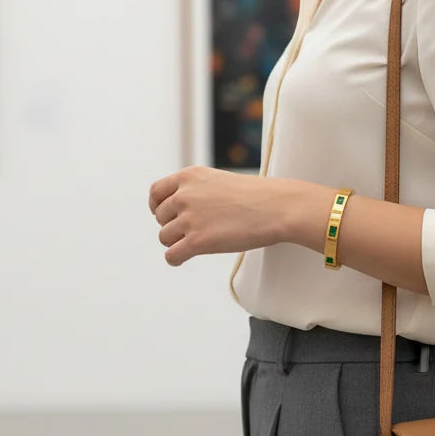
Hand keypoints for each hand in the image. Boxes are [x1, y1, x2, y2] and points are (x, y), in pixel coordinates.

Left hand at [149, 166, 289, 266]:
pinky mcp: (197, 241)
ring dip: (177, 243)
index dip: (158, 207)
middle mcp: (185, 194)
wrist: (278, 208)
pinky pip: (171, 256)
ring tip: (198, 243)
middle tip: (195, 231)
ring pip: (164, 238)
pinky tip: (184, 259)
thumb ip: (196, 191)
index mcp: (189, 176)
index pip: (156, 193)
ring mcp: (190, 218)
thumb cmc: (257, 197)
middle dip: (173, 227)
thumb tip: (179, 211)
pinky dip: (176, 259)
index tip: (166, 216)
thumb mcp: (220, 181)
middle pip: (160, 218)